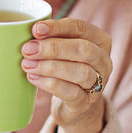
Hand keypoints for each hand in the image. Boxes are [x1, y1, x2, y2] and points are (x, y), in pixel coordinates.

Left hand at [21, 18, 111, 132]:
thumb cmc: (67, 68)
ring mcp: (99, 83)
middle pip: (83, 49)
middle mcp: (104, 61)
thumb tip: (32, 31)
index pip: (80, 28)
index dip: (57, 27)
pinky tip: (33, 78)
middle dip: (53, 48)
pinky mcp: (86, 102)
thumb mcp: (63, 50)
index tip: (35, 29)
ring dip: (50, 67)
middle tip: (27, 49)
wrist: (75, 105)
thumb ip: (52, 38)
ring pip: (79, 72)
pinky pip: (71, 92)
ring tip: (27, 65)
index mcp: (100, 40)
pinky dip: (50, 84)